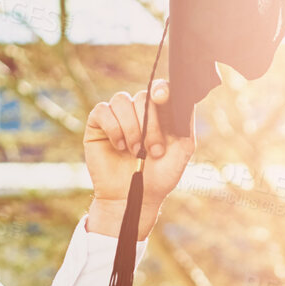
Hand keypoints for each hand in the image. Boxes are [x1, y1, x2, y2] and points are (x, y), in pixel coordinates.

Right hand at [84, 80, 194, 239]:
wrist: (135, 197)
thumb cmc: (160, 177)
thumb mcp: (182, 150)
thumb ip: (186, 123)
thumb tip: (186, 98)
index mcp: (159, 114)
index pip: (159, 89)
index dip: (160, 89)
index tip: (162, 98)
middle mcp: (138, 112)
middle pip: (142, 97)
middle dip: (150, 124)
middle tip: (154, 151)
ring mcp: (117, 116)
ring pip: (121, 101)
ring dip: (132, 127)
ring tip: (135, 152)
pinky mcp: (98, 125)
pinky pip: (102, 111)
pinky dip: (113, 128)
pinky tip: (119, 146)